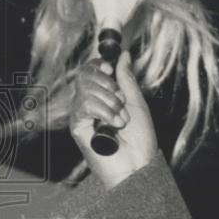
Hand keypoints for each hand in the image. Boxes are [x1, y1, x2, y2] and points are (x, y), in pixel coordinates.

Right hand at [69, 50, 156, 188]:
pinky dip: (104, 112)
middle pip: (85, 76)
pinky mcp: (77, 128)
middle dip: (108, 85)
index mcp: (101, 97)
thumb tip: (123, 54)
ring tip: (121, 120)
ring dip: (110, 103)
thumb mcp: (136, 102)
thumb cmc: (140, 139)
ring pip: (86, 90)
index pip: (90, 70)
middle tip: (121, 102)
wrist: (140, 164)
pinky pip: (84, 105)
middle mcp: (88, 104)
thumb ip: (126, 78)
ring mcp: (81, 116)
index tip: (110, 67)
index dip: (98, 65)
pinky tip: (114, 125)